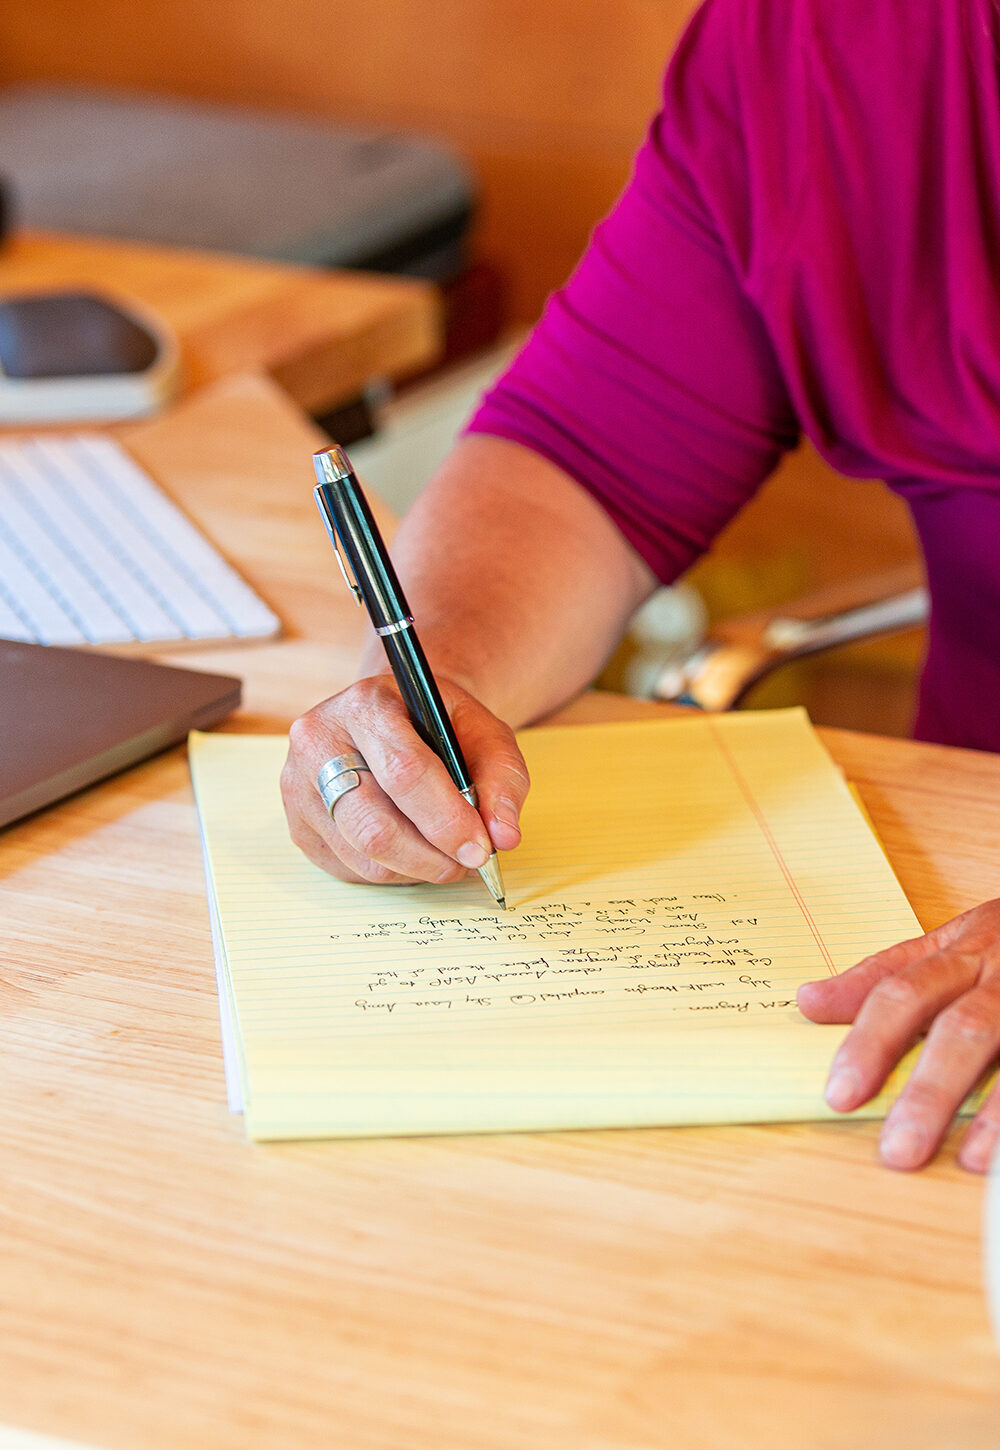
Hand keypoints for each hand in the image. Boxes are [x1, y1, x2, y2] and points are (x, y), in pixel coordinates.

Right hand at [281, 674, 528, 886]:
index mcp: (365, 704)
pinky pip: (350, 870)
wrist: (398, 717)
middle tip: (468, 862)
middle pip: (374, 825)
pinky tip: (412, 849)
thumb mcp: (486, 734)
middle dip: (431, 856)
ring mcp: (298, 785)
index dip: (445, 818)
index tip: (481, 847)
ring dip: (417, 869)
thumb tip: (503, 837)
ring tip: (446, 855)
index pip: (403, 771)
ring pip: (363, 856)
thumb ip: (502, 780)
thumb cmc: (442, 726)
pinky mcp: (298, 825)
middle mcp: (318, 740)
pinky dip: (393, 872)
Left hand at [798, 900, 999, 1171]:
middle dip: (928, 1091)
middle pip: (962, 1030)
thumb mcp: (948, 941)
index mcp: (961, 952)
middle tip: (897, 1149)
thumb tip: (807, 1001)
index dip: (870, 1042)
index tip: (839, 1094)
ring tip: (968, 1159)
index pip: (903, 993)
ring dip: (994, 1112)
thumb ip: (882, 973)